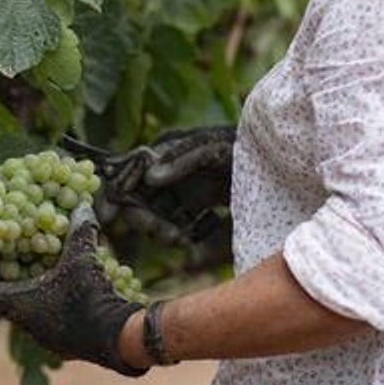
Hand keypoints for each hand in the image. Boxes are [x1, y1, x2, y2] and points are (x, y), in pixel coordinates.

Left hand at [0, 206, 145, 375]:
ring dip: (11, 291)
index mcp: (18, 306)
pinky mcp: (62, 339)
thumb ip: (80, 233)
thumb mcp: (83, 261)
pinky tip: (47, 287)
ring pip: (18, 309)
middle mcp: (24, 323)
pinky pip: (39, 315)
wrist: (119, 340)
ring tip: (9, 272)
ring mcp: (43, 335)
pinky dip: (35, 299)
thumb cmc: (91, 300)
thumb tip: (82, 205)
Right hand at [93, 126, 234, 254]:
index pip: (128, 173)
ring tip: (183, 238)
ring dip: (165, 231)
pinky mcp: (198, 203)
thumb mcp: (210, 149)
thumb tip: (149, 177)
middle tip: (169, 236)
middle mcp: (168, 171)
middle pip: (140, 200)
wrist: (273, 158)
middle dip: (147, 220)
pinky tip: (205, 229)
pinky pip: (180, 223)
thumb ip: (179, 161)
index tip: (110, 218)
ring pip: (158, 216)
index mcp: (163, 151)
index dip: (116, 194)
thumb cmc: (238, 145)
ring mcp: (182, 188)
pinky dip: (187, 231)